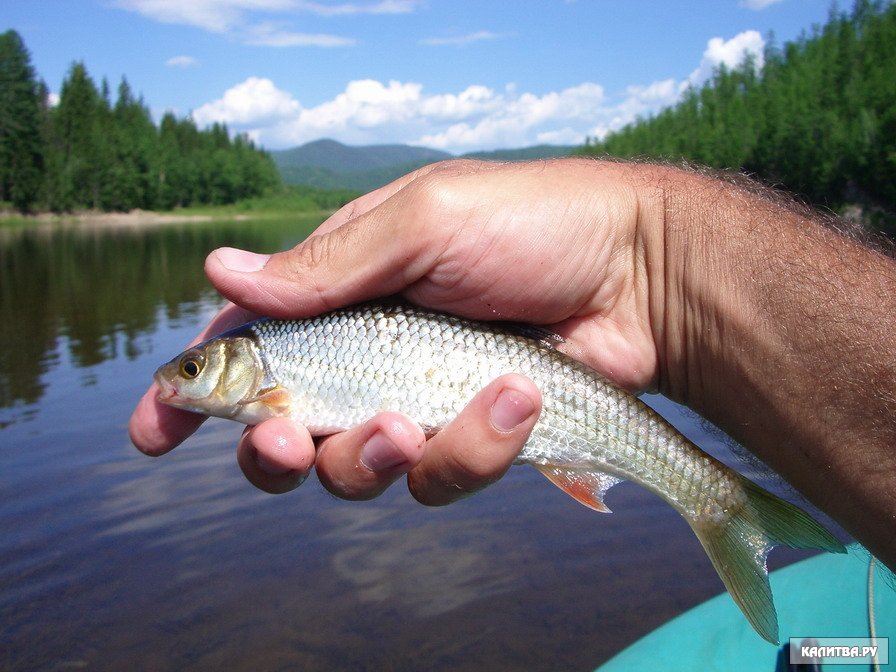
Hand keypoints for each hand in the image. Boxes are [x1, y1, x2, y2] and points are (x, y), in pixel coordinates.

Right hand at [130, 159, 665, 499]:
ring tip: (421, 414)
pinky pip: (439, 479)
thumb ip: (327, 264)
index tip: (155, 429)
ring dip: (378, 455)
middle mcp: (370, 356)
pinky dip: (472, 448)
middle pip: (286, 435)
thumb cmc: (532, 224)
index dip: (196, 394)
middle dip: (277, 452)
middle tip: (293, 440)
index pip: (248, 348)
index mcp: (341, 294)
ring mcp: (419, 403)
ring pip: (358, 471)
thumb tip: (221, 273)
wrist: (638, 272)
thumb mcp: (425, 221)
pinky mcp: (471, 441)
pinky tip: (514, 400)